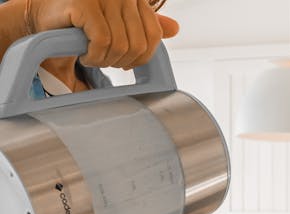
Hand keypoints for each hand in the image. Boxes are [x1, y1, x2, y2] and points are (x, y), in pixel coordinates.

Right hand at [28, 0, 178, 68]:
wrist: (45, 17)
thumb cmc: (81, 22)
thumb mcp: (118, 25)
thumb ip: (145, 26)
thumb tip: (174, 28)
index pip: (154, 35)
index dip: (141, 57)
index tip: (125, 61)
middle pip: (137, 45)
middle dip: (120, 62)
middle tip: (104, 59)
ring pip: (120, 47)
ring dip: (104, 60)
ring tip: (92, 55)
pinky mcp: (86, 4)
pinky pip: (102, 42)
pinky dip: (94, 56)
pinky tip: (85, 54)